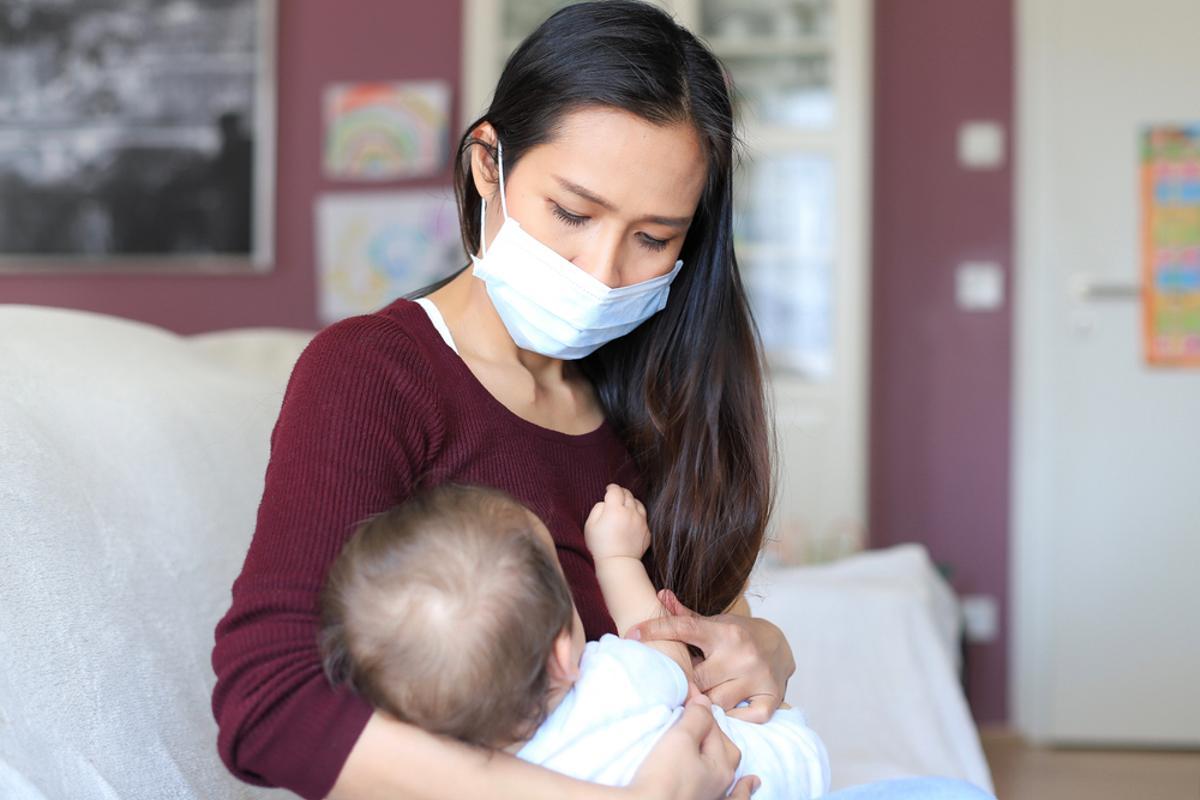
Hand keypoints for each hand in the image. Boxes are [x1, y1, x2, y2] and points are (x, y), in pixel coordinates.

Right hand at [584, 484, 650, 560]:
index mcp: (615, 509)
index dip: (611, 488)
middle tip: (616, 495)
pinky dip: (637, 515)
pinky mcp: (647, 531)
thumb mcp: (590, 525)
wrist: (617, 563)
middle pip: (628, 494)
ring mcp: (641, 522)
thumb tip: (606, 503)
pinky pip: (643, 517)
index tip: (608, 489)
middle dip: (621, 492)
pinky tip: (631, 520)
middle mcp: (631, 513)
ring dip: (631, 501)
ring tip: (625, 505)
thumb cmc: (600, 546)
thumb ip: (598, 509)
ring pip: (638, 504)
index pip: (615, 490)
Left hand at [627, 590, 794, 722]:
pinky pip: (745, 718)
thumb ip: (686, 616)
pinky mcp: (771, 698)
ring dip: (705, 702)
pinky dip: (733, 719)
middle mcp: (741, 653)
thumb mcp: (716, 622)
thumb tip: (660, 595)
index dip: (656, 630)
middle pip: (697, 677)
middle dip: (684, 683)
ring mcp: (757, 677)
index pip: (685, 627)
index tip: (632, 634)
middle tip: (679, 684)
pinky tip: (727, 711)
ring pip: (716, 702)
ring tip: (702, 696)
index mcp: (724, 632)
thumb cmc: (739, 635)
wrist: (782, 646)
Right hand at [628, 694, 759, 799]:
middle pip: (722, 748)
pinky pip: (732, 798)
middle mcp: (722, 783)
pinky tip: (751, 782)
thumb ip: (696, 718)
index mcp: (722, 765)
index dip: (700, 708)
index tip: (687, 692)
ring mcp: (713, 797)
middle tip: (688, 715)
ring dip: (721, 751)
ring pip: (725, 770)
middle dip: (709, 729)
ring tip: (711, 739)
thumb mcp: (680, 739)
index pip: (714, 727)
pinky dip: (742, 790)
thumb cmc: (664, 778)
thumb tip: (704, 702)